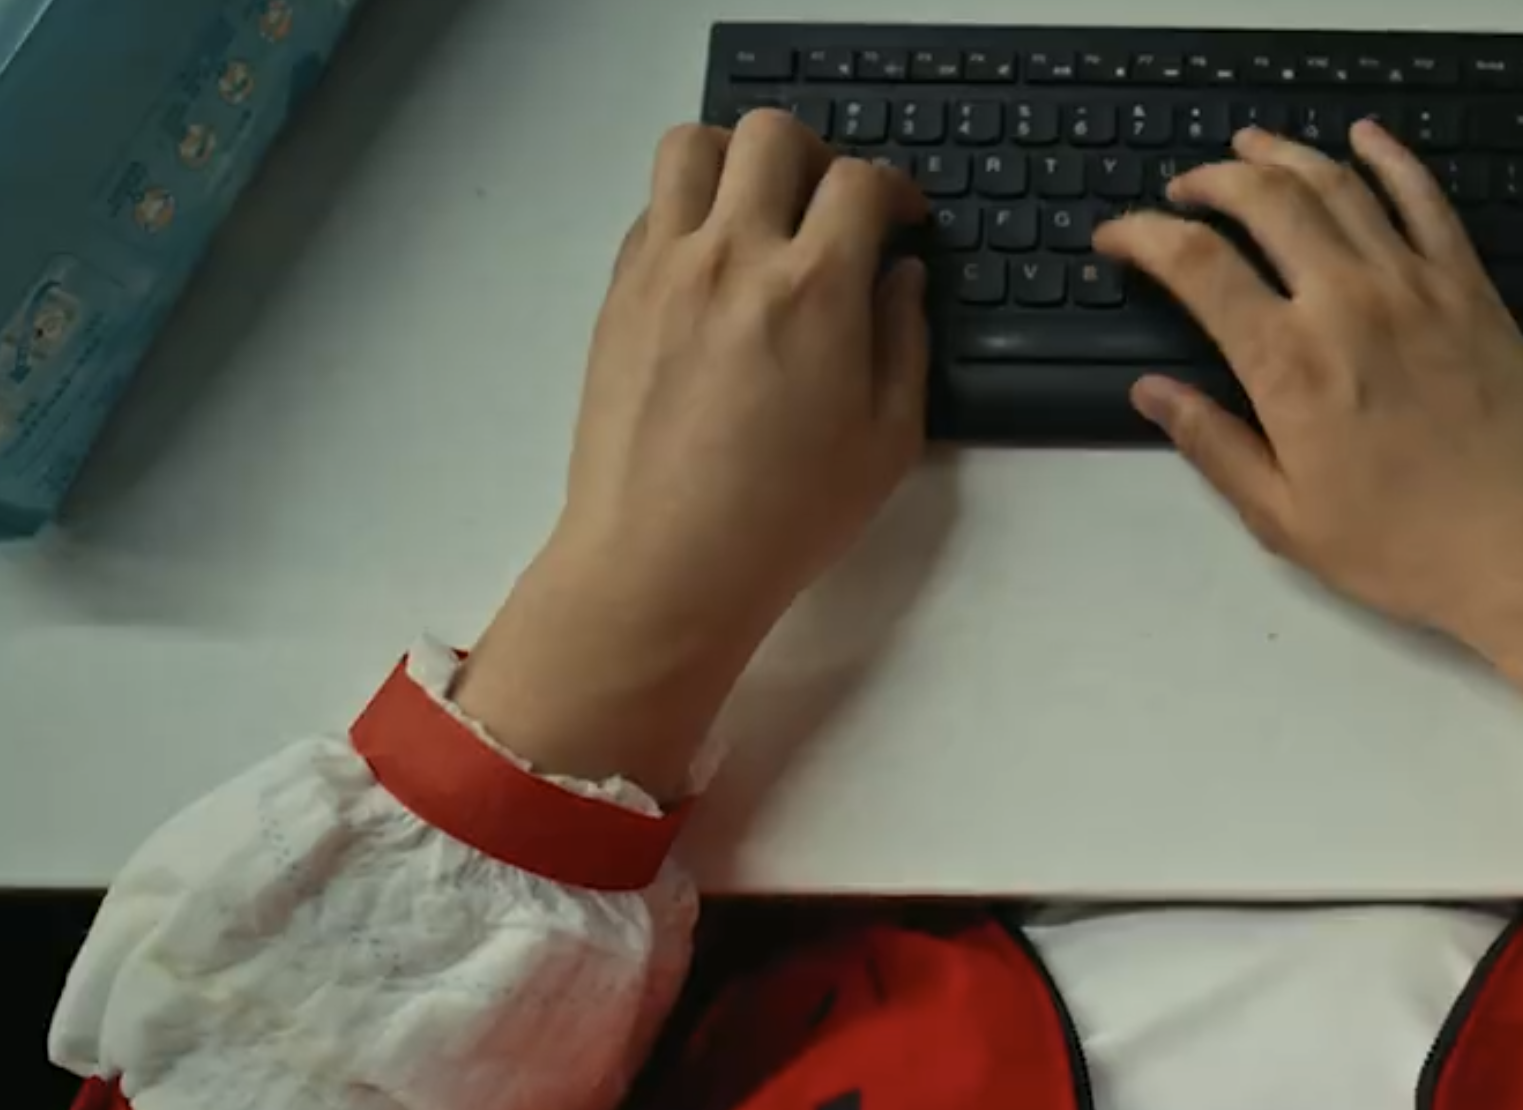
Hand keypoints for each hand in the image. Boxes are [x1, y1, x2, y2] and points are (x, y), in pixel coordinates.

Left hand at [457, 113, 929, 792]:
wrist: (663, 561)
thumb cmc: (787, 516)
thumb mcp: (887, 440)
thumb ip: (903, 339)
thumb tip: (901, 275)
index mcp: (816, 289)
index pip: (862, 181)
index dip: (895, 189)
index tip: (902, 220)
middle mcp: (735, 255)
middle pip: (774, 135)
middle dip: (818, 155)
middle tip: (830, 206)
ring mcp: (665, 266)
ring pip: (695, 146)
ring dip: (738, 161)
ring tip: (759, 211)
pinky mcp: (619, 292)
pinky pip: (652, 207)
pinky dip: (690, 210)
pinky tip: (713, 266)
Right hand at [1094, 123, 1522, 762]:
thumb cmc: (1407, 549)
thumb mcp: (1286, 519)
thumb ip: (1214, 446)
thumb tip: (1152, 394)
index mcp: (1289, 364)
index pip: (1195, 264)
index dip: (1142, 235)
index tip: (1118, 237)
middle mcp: (1347, 303)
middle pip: (1263, 198)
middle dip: (1210, 179)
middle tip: (1185, 189)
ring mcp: (1414, 285)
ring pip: (1337, 183)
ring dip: (1283, 154)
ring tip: (1249, 147)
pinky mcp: (1470, 287)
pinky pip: (1424, 198)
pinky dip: (1390, 156)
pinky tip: (1365, 137)